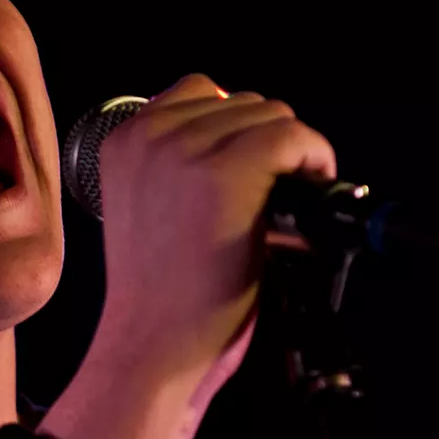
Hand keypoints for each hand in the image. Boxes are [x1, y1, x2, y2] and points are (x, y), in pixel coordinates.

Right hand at [93, 73, 337, 397]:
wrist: (152, 346)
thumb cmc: (158, 297)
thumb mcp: (147, 209)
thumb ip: (176, 165)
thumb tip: (247, 138)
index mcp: (124, 142)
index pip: (199, 92)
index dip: (236, 128)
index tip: (253, 164)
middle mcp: (151, 137)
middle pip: (242, 102)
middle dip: (265, 143)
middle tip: (273, 192)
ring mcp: (188, 151)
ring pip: (271, 115)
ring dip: (290, 153)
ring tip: (287, 197)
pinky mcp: (228, 173)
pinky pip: (292, 137)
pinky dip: (314, 157)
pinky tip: (311, 187)